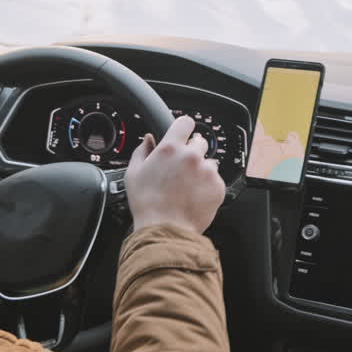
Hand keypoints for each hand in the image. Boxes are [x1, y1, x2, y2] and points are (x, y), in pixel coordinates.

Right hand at [125, 116, 225, 234]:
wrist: (165, 229)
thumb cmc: (147, 204)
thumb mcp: (134, 173)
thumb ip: (142, 151)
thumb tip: (148, 140)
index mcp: (170, 148)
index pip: (186, 122)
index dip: (183, 128)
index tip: (182, 134)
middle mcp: (191, 156)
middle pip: (199, 142)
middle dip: (191, 152)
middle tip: (181, 169)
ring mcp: (207, 171)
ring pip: (208, 162)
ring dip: (200, 170)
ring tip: (186, 187)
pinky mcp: (218, 186)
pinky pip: (215, 179)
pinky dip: (207, 186)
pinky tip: (193, 196)